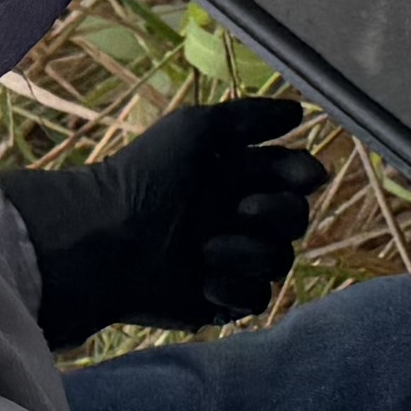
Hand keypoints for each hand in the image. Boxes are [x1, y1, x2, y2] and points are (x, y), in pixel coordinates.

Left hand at [2, 96, 326, 344]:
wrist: (106, 237)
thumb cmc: (146, 175)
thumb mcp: (195, 129)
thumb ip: (249, 117)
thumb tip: (299, 112)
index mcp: (236, 176)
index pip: (294, 175)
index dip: (304, 175)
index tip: (302, 176)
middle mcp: (239, 216)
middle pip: (296, 218)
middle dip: (278, 212)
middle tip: (242, 209)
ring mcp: (232, 259)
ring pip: (280, 260)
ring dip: (250, 252)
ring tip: (206, 249)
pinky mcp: (222, 298)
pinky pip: (257, 298)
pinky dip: (236, 288)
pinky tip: (205, 281)